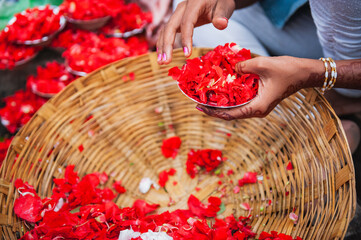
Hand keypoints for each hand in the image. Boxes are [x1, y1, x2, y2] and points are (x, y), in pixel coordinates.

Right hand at [156, 0, 235, 63]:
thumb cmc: (220, 2)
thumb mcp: (225, 6)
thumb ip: (222, 15)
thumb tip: (221, 23)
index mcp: (194, 3)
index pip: (187, 22)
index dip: (185, 39)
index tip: (187, 54)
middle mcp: (183, 7)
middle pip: (171, 26)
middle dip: (167, 45)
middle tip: (166, 61)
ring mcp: (178, 13)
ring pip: (166, 29)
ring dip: (162, 46)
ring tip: (161, 62)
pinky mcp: (177, 19)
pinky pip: (167, 30)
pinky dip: (163, 42)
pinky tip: (162, 55)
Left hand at [196, 56, 322, 119]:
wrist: (304, 72)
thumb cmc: (287, 70)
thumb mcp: (262, 65)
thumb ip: (242, 67)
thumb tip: (230, 69)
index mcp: (257, 107)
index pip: (229, 114)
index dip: (213, 112)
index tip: (199, 106)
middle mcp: (257, 110)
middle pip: (230, 114)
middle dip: (214, 109)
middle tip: (198, 102)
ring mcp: (258, 106)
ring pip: (235, 109)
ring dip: (221, 104)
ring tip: (206, 98)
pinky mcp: (259, 100)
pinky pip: (241, 102)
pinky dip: (230, 98)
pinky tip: (222, 91)